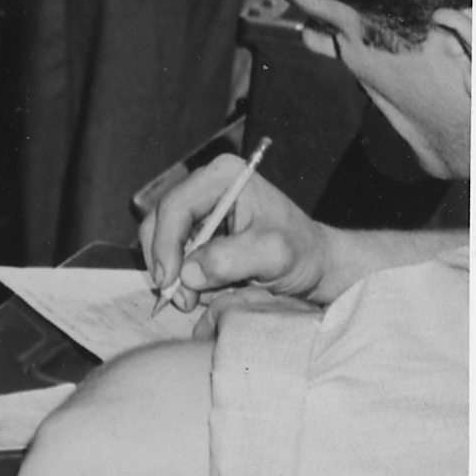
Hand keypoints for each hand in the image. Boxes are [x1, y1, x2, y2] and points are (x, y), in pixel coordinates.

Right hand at [142, 153, 331, 308]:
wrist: (315, 265)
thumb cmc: (303, 253)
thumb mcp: (275, 254)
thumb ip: (231, 259)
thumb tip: (187, 273)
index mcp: (223, 176)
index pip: (175, 206)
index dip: (165, 243)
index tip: (169, 281)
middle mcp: (205, 186)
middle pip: (160, 222)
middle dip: (165, 262)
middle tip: (181, 298)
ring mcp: (199, 208)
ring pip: (160, 239)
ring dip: (172, 273)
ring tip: (193, 298)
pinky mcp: (196, 230)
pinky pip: (172, 252)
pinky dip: (180, 275)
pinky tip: (199, 290)